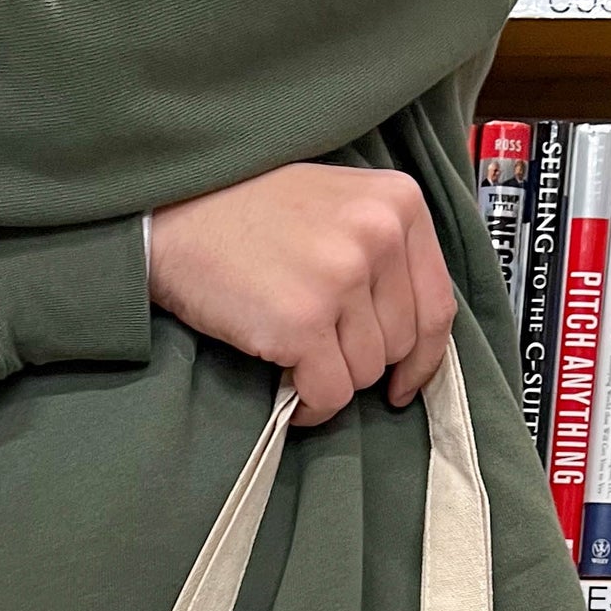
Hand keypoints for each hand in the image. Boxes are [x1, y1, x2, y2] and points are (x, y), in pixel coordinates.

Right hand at [147, 163, 455, 426]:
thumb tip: (408, 335)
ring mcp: (340, 278)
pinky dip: (310, 406)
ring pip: (365, 373)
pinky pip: (329, 394)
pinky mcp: (301, 322)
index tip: (403, 382)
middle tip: (319, 353)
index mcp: (398, 203)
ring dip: (331, 380)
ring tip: (294, 358)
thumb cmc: (249, 211)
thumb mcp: (336, 204)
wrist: (173, 210)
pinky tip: (288, 388)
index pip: (436, 304)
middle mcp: (378, 235)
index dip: (423, 357)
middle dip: (362, 362)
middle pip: (399, 345)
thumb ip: (381, 251)